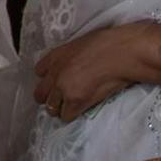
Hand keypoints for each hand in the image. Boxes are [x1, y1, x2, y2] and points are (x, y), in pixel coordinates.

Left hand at [33, 21, 160, 121]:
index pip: (38, 72)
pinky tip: (82, 109)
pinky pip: (66, 116)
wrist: (122, 52)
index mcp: (55, 56)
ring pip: (51, 108)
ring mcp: (63, 88)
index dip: (48, 80)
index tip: (56, 83)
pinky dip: (72, 115)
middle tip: (62, 100)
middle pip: (40, 94)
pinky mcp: (75, 100)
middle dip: (50, 99)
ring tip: (73, 106)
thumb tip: (71, 67)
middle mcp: (54, 73)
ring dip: (61, 109)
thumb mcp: (80, 44)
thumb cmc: (108, 44)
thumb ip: (69, 57)